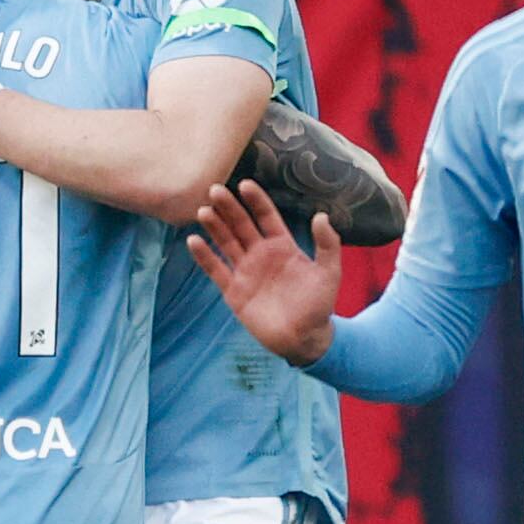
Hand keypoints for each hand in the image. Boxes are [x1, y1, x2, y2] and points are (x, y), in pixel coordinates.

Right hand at [182, 179, 341, 364]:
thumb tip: (321, 216)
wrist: (304, 338)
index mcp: (282, 246)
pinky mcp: (233, 290)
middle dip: (228, 207)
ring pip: (226, 243)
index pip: (266, 217)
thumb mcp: (329, 272)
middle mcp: (260, 254)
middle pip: (240, 225)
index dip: (256, 201)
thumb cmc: (318, 304)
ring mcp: (245, 271)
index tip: (245, 184)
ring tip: (203, 211)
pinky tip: (194, 241)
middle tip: (215, 190)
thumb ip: (327, 244)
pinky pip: (216, 270)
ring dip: (214, 226)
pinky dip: (204, 256)